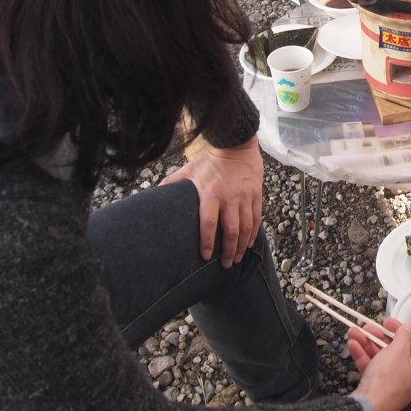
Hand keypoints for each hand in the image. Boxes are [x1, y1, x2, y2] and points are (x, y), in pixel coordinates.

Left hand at [161, 136, 263, 267]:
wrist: (237, 146)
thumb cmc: (211, 160)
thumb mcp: (190, 170)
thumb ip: (173, 182)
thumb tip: (154, 193)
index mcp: (210, 194)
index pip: (209, 222)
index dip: (208, 241)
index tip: (206, 256)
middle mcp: (229, 197)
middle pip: (231, 230)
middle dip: (229, 250)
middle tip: (226, 265)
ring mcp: (245, 196)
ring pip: (245, 227)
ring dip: (242, 245)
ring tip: (237, 259)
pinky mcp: (256, 194)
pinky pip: (257, 217)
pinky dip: (253, 233)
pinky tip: (250, 243)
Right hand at [350, 318, 410, 410]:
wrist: (367, 408)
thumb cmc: (387, 382)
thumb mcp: (398, 352)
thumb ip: (404, 336)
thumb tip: (410, 326)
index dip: (401, 330)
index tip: (388, 322)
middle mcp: (407, 377)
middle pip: (394, 350)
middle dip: (378, 336)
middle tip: (368, 327)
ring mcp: (390, 383)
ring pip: (379, 357)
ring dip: (366, 342)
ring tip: (354, 331)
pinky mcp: (376, 387)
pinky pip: (370, 367)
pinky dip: (362, 355)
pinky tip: (353, 345)